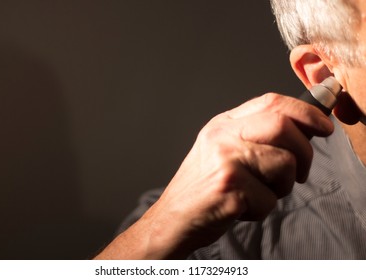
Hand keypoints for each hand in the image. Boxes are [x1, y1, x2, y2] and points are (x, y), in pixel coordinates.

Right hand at [95, 93, 333, 258]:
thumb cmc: (203, 187)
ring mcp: (224, 160)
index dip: (305, 111)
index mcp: (223, 124)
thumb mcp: (222, 149)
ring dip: (282, 187)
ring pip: (284, 164)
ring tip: (259, 193)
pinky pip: (269, 198)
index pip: (271, 102)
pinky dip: (262, 210)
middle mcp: (222, 136)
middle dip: (304, 153)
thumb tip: (304, 129)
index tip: (323, 127)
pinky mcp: (229, 188)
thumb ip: (255, 135)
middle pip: (283, 126)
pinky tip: (241, 208)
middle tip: (298, 173)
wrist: (173, 217)